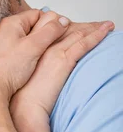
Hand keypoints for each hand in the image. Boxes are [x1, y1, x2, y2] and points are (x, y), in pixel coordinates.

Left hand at [0, 9, 70, 104]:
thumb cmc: (6, 68)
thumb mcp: (33, 46)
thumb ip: (50, 31)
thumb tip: (64, 20)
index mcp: (12, 23)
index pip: (39, 14)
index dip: (52, 23)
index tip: (60, 34)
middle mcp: (7, 32)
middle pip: (35, 27)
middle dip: (46, 36)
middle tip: (53, 48)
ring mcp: (6, 46)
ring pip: (30, 41)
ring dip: (40, 48)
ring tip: (43, 58)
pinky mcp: (6, 59)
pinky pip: (24, 53)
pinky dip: (32, 57)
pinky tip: (34, 66)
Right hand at [10, 12, 113, 131]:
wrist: (24, 106)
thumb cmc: (26, 96)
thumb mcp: (31, 75)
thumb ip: (42, 66)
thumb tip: (52, 68)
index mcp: (35, 47)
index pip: (56, 31)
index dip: (71, 27)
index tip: (81, 27)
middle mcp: (44, 45)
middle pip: (68, 29)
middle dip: (85, 25)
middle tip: (99, 24)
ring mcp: (54, 51)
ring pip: (78, 33)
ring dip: (95, 28)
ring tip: (107, 26)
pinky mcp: (63, 60)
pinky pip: (84, 44)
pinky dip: (97, 36)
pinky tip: (106, 31)